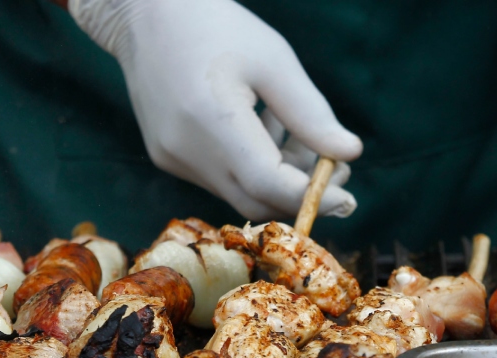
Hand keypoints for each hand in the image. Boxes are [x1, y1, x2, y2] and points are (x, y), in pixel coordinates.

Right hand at [69, 0, 362, 221]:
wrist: (147, 14)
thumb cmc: (217, 27)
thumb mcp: (274, 61)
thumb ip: (310, 114)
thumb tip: (348, 154)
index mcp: (211, 119)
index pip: (267, 182)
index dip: (312, 197)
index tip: (349, 200)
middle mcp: (185, 150)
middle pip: (255, 199)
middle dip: (300, 193)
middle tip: (336, 168)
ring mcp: (172, 158)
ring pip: (239, 191)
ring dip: (278, 177)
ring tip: (293, 129)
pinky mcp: (166, 157)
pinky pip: (220, 178)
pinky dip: (252, 166)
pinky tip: (260, 125)